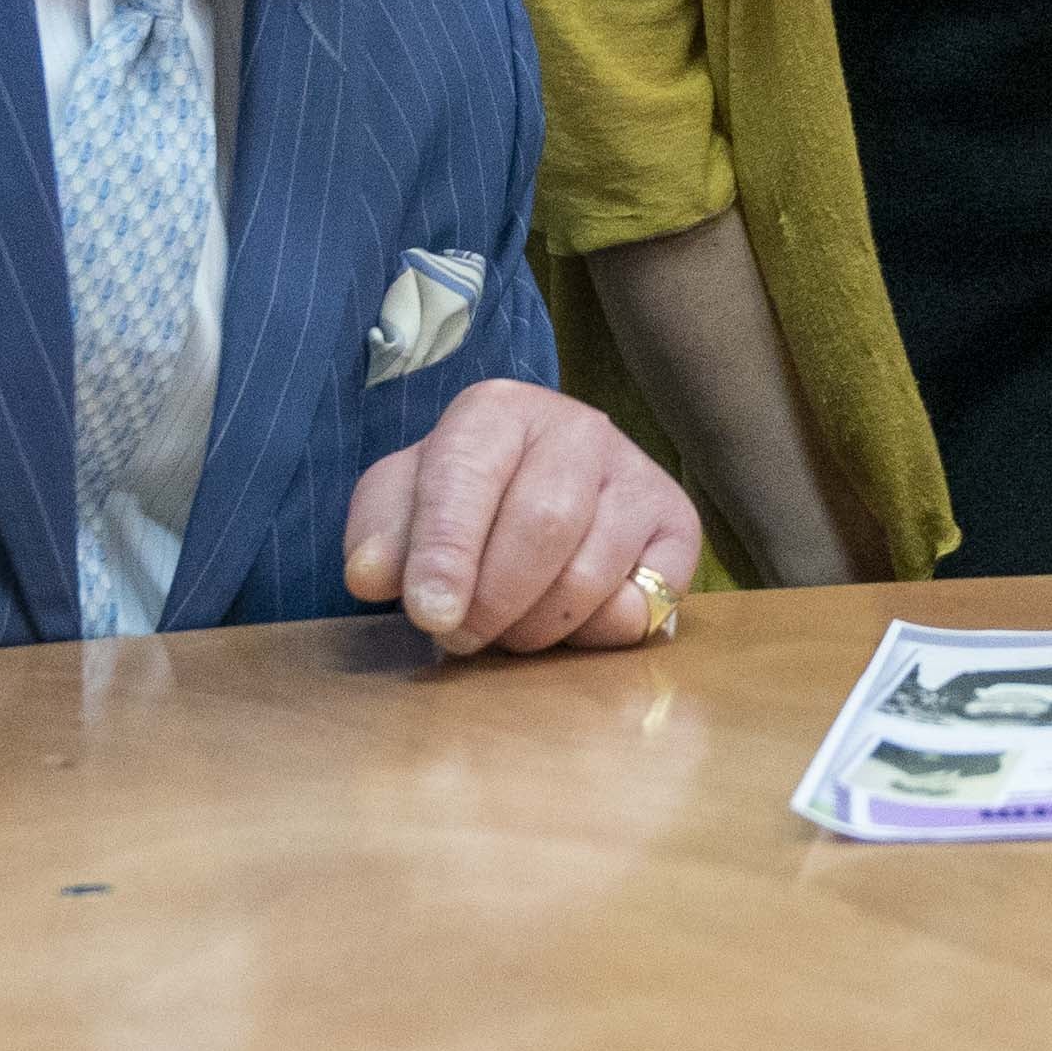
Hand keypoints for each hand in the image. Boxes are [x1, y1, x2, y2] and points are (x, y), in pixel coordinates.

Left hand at [341, 380, 702, 653]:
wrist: (535, 489)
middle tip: (461, 639)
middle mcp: (579, 427)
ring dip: (538, 627)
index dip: (446, 554)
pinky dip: (598, 634)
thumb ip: (378, 537)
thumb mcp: (402, 506)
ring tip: (509, 628)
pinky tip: (570, 620)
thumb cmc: (460, 502)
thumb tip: (372, 577)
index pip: (469, 478)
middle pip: (543, 525)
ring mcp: (637, 473)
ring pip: (592, 572)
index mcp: (499, 410)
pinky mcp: (679, 524)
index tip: (430, 616)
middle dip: (494, 601)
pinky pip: (643, 603)